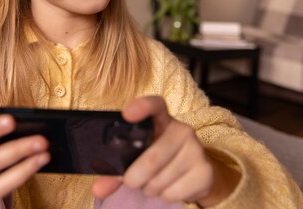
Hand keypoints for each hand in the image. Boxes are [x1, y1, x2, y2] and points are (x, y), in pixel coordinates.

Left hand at [92, 96, 237, 205]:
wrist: (197, 174)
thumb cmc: (160, 160)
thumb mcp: (138, 159)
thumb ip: (116, 171)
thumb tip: (97, 189)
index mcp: (161, 120)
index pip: (155, 105)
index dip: (142, 106)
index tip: (127, 114)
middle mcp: (181, 130)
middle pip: (151, 157)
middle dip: (135, 177)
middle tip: (132, 181)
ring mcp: (196, 150)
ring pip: (160, 180)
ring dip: (150, 188)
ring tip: (155, 182)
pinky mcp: (205, 171)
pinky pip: (173, 193)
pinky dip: (165, 196)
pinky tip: (171, 188)